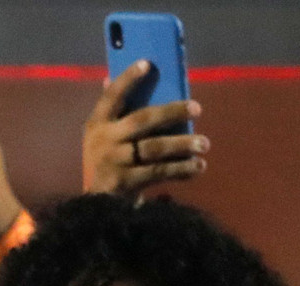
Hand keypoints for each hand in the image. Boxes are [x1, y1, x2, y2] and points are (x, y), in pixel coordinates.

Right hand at [82, 60, 208, 197]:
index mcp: (97, 125)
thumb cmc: (105, 165)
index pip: (111, 97)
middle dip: (171, 112)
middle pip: (142, 120)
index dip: (127, 79)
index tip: (148, 64)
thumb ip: (112, 112)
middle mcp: (104, 140)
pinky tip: (198, 167)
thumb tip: (110, 77)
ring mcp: (114, 162)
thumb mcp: (101, 138)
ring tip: (204, 144)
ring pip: (154, 148)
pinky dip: (181, 170)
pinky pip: (159, 172)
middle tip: (197, 108)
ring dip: (182, 144)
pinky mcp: (125, 183)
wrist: (95, 207)